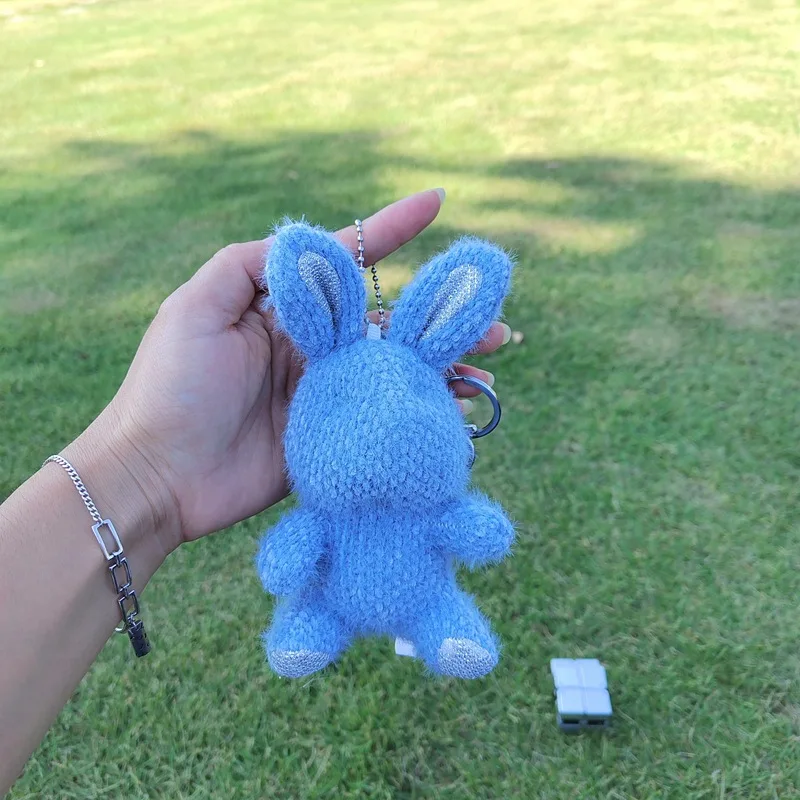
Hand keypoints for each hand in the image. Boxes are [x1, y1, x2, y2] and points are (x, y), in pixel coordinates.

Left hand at [73, 190, 510, 553]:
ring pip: (397, 372)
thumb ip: (252, 265)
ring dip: (444, 368)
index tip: (436, 204)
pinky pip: (386, 421)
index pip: (347, 263)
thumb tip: (312, 240)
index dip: (391, 231)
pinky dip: (424, 413)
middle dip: (442, 318)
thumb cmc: (172, 386)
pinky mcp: (332, 441)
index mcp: (285, 311)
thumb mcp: (196, 307)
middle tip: (496, 324)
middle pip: (389, 324)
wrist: (156, 475)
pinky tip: (459, 412)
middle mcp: (312, 349)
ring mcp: (325, 397)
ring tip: (489, 370)